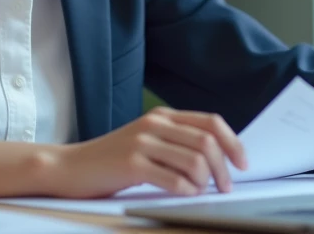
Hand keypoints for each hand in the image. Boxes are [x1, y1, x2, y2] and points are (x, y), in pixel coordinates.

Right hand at [47, 107, 248, 198]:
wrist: (70, 167)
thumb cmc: (111, 160)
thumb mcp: (145, 141)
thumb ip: (175, 142)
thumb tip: (217, 159)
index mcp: (162, 116)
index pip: (211, 122)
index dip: (233, 142)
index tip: (243, 164)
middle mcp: (154, 124)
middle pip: (207, 142)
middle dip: (224, 168)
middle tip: (225, 187)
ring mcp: (142, 142)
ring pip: (195, 161)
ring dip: (206, 183)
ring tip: (202, 193)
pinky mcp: (132, 164)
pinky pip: (174, 180)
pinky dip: (187, 192)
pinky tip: (185, 196)